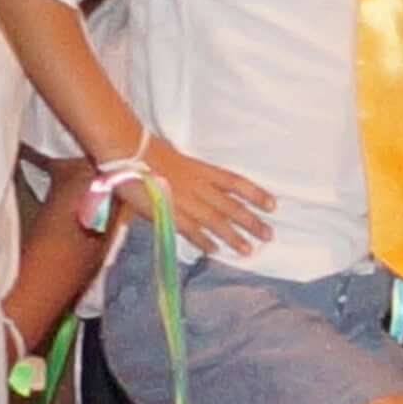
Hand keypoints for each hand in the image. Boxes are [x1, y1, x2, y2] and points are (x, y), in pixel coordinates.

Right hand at [124, 139, 275, 258]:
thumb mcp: (180, 161)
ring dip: (233, 236)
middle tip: (269, 235)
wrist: (130, 152)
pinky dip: (203, 241)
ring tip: (248, 249)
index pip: (237, 183)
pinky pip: (191, 230)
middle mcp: (200, 186)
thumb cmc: (151, 152)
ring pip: (216, 221)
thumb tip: (201, 187)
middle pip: (232, 206)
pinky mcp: (170, 213)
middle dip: (252, 221)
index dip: (256, 194)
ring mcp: (186, 201)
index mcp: (203, 170)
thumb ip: (193, 177)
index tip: (273, 205)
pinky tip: (215, 250)